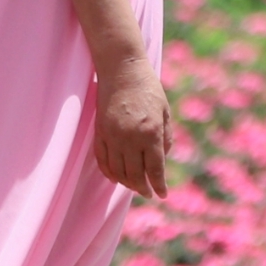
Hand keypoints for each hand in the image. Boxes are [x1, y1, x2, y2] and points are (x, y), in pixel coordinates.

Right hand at [93, 55, 172, 198]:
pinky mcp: (100, 132)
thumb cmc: (148, 89)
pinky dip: (109, 172)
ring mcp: (113, 136)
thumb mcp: (165, 112)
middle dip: (143, 188)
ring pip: (118, 171)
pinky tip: (116, 178)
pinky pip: (102, 160)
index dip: (159, 185)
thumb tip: (162, 160)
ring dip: (127, 183)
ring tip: (134, 187)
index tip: (162, 194)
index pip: (155, 169)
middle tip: (148, 194)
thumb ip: (165, 138)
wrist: (122, 70)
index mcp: (151, 133)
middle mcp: (131, 138)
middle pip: (135, 175)